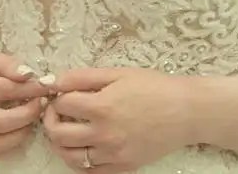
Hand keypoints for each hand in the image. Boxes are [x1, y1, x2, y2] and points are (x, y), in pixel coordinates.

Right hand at [0, 52, 53, 160]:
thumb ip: (3, 63)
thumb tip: (29, 74)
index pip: (2, 89)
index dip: (27, 88)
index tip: (44, 85)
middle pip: (1, 122)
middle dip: (27, 114)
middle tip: (41, 105)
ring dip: (21, 133)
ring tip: (31, 119)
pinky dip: (7, 147)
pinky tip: (17, 132)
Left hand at [43, 67, 193, 172]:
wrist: (186, 111)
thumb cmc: (154, 87)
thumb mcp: (118, 73)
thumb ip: (83, 77)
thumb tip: (54, 81)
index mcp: (102, 107)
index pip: (62, 105)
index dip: (57, 97)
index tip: (61, 94)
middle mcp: (104, 134)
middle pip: (58, 134)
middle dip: (51, 120)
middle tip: (57, 112)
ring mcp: (113, 155)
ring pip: (70, 157)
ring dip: (61, 143)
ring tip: (67, 130)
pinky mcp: (123, 167)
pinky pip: (90, 172)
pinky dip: (80, 162)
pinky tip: (83, 148)